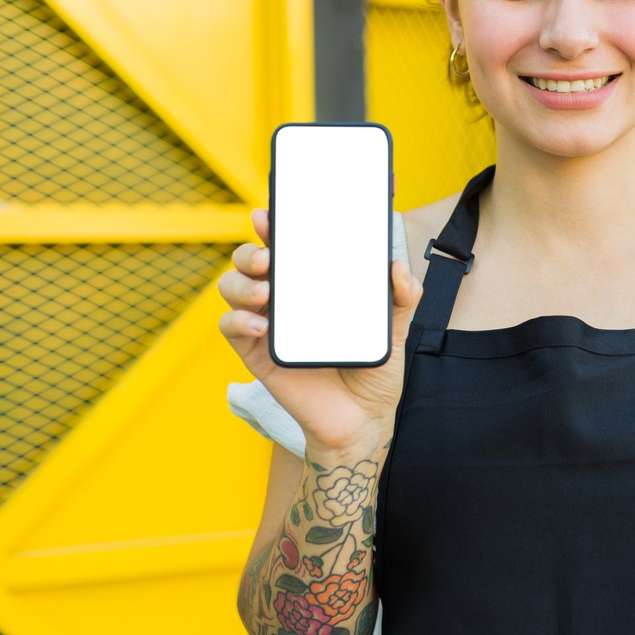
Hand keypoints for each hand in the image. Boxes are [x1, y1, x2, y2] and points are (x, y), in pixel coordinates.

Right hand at [216, 207, 422, 454]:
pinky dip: (238, 321)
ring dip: (241, 282)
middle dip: (252, 250)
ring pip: (233, 288)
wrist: (362, 420)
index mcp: (312, 286)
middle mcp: (285, 300)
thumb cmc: (373, 371)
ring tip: (266, 290)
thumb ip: (403, 297)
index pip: (287, 246)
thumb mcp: (395, 330)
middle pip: (250, 261)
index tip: (271, 214)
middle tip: (270, 258)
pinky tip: (260, 325)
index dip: (274, 226)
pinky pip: (231, 329)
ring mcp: (267, 325)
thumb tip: (397, 267)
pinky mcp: (256, 354)